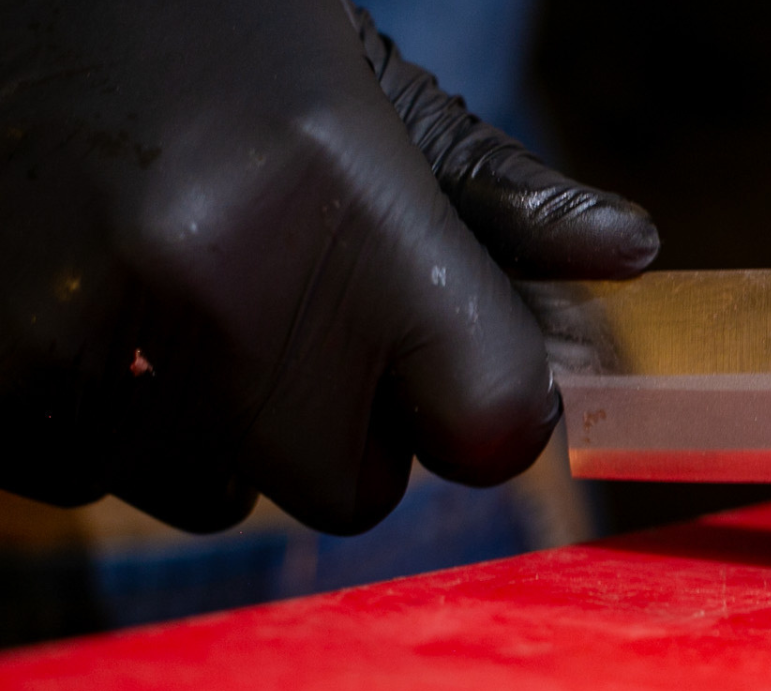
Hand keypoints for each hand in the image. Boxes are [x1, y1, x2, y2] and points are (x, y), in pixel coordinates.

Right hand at [0, 0, 657, 534]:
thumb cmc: (209, 35)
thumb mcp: (367, 88)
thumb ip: (498, 197)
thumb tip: (628, 251)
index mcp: (339, 196)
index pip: (493, 424)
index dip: (481, 406)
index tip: (452, 366)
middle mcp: (210, 275)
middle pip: (352, 491)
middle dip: (342, 429)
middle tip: (294, 310)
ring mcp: (75, 334)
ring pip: (216, 497)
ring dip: (218, 431)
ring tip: (180, 291)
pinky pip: (93, 482)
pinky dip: (107, 424)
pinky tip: (96, 310)